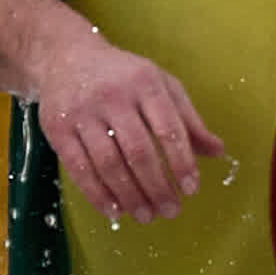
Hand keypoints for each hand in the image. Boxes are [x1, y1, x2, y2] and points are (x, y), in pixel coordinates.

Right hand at [37, 37, 226, 221]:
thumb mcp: (162, 86)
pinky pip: (78, 169)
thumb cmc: (124, 76)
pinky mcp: (57, 129)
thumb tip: (218, 151)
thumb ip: (188, 119)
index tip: (192, 189)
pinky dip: (98, 195)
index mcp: (145, 84)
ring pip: (108, 164)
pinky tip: (116, 212)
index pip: (169, 128)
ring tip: (147, 216)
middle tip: (171, 211)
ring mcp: (82, 113)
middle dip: (157, 187)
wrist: (67, 58)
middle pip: (138, 152)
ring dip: (130, 197)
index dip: (182, 163)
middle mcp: (112, 96)